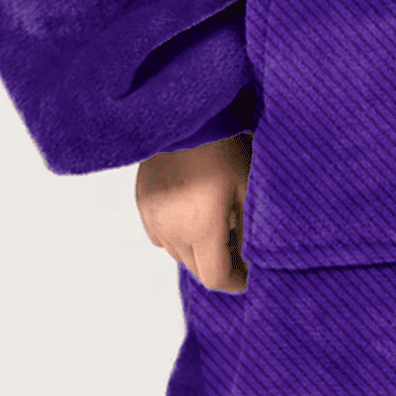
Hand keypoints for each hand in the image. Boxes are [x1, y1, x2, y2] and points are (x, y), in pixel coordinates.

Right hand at [135, 132, 253, 292]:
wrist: (186, 114)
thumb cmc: (224, 146)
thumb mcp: (247, 188)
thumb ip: (248, 232)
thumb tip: (252, 261)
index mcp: (200, 228)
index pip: (215, 278)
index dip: (236, 281)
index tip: (250, 274)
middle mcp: (171, 230)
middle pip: (196, 269)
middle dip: (219, 264)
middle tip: (238, 245)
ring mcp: (153, 217)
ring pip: (177, 252)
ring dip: (197, 248)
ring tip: (217, 222)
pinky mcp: (143, 202)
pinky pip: (161, 234)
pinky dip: (178, 233)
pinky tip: (193, 210)